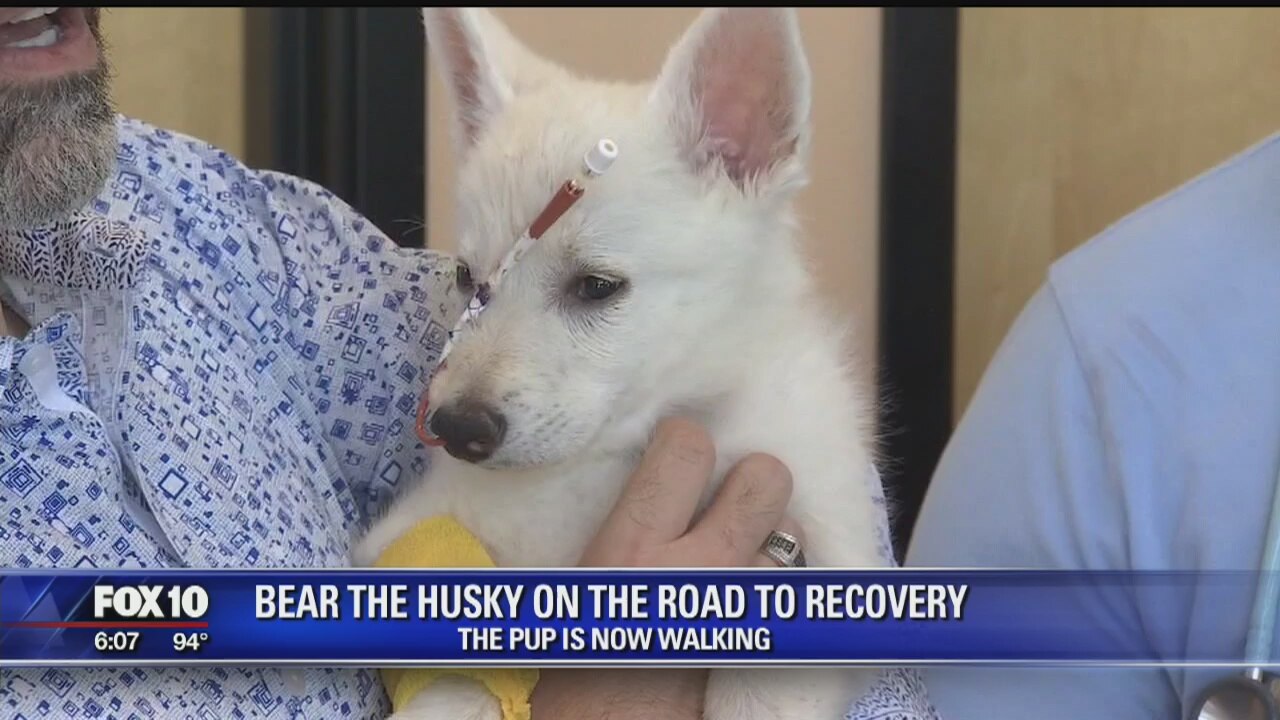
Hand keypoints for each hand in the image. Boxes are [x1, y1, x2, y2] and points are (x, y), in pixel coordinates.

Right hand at [531, 417, 803, 718]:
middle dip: (754, 482)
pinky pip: (798, 585)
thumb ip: (626, 531)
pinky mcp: (769, 637)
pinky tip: (756, 598)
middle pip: (766, 478)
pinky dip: (784, 583)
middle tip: (728, 501)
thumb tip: (655, 484)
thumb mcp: (582, 585)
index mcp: (634, 546)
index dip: (687, 444)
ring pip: (792, 531)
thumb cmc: (584, 664)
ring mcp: (742, 603)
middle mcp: (699, 567)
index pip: (687, 447)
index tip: (679, 459)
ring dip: (772, 538)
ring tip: (741, 557)